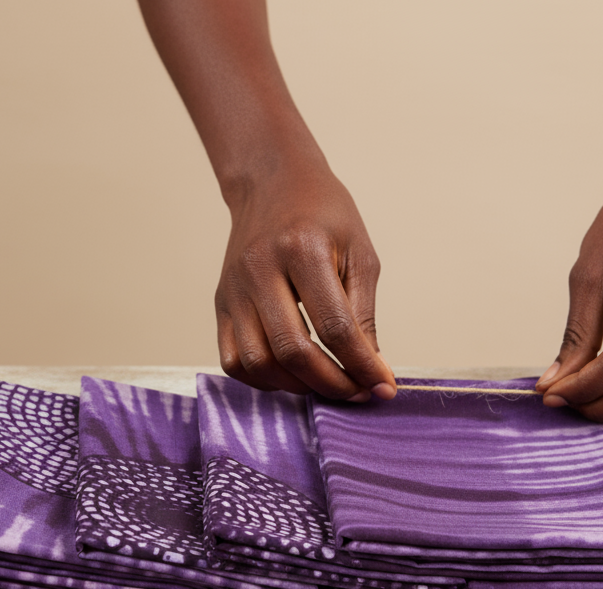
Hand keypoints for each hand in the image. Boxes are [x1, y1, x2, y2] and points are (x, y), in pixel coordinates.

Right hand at [215, 162, 395, 399]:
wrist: (272, 184)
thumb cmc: (323, 215)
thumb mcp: (359, 253)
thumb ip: (363, 314)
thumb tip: (372, 371)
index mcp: (303, 249)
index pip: (334, 326)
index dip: (361, 365)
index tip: (382, 386)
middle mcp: (260, 269)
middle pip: (292, 350)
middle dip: (331, 383)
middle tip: (357, 391)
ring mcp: (234, 289)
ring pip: (258, 362)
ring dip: (297, 386)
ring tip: (326, 383)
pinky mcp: (220, 303)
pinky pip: (233, 360)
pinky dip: (263, 379)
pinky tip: (291, 374)